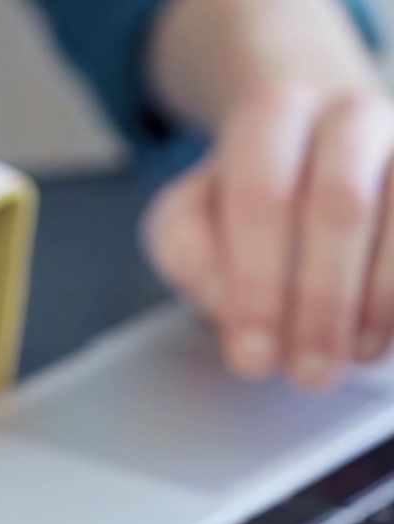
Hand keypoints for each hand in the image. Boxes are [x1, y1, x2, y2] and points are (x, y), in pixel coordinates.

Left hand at [144, 83, 393, 391]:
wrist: (316, 151)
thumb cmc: (244, 200)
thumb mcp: (187, 220)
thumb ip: (190, 251)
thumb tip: (229, 299)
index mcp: (274, 114)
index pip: (262, 196)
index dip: (257, 284)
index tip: (252, 357)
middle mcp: (351, 114)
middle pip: (340, 207)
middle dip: (321, 303)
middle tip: (308, 372)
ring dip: (378, 301)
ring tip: (354, 358)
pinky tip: (388, 336)